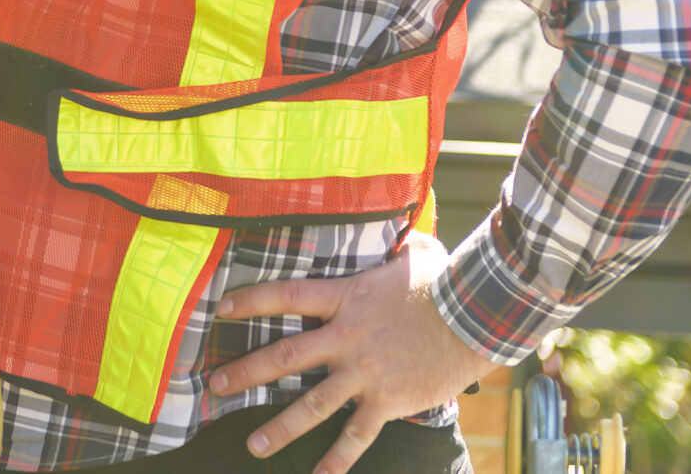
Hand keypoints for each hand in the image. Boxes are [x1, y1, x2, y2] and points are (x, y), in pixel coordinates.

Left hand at [209, 232, 498, 473]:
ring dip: (279, 427)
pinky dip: (337, 459)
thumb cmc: (446, 283)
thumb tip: (406, 239)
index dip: (250, 301)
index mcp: (345, 298)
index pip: (285, 296)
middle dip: (246, 372)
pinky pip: (355, 435)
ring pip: (311, 405)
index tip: (221, 308)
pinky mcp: (386, 401)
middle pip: (284, 356)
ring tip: (253, 446)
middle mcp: (345, 338)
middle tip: (214, 385)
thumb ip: (399, 249)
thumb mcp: (415, 255)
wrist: (476, 318)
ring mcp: (364, 374)